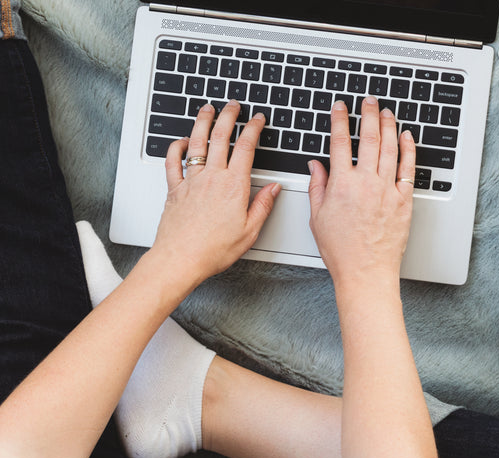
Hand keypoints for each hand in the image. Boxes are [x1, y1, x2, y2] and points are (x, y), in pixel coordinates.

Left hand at [151, 101, 280, 284]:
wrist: (181, 259)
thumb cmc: (214, 249)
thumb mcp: (250, 231)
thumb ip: (263, 206)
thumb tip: (274, 189)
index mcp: (234, 186)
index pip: (246, 147)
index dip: (253, 128)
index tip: (258, 119)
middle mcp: (212, 178)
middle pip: (220, 137)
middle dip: (228, 116)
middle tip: (233, 105)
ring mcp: (191, 181)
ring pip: (197, 142)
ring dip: (203, 122)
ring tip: (207, 109)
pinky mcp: (175, 189)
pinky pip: (173, 161)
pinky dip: (176, 147)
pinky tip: (182, 141)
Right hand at [308, 97, 415, 285]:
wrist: (366, 272)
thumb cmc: (341, 250)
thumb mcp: (317, 218)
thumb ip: (316, 187)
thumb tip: (315, 165)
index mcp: (341, 185)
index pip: (339, 142)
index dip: (339, 120)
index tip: (340, 107)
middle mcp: (366, 183)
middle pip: (368, 138)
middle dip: (368, 115)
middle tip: (368, 101)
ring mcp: (387, 190)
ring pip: (390, 148)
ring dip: (388, 126)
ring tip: (386, 112)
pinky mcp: (404, 201)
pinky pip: (407, 169)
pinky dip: (408, 149)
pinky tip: (406, 137)